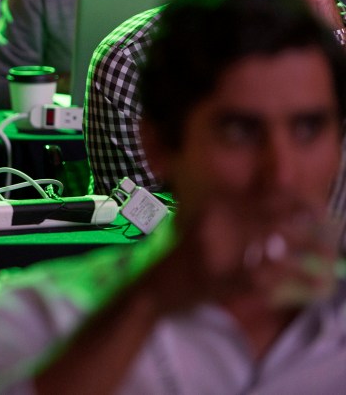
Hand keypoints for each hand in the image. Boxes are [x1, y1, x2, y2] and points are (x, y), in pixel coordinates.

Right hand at [153, 196, 339, 312]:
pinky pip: (275, 275)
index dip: (296, 200)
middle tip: (332, 228)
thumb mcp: (205, 226)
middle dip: (309, 222)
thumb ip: (235, 215)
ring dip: (310, 250)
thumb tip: (280, 211)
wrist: (156, 288)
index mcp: (215, 206)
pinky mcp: (231, 277)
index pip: (263, 197)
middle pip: (276, 217)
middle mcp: (220, 222)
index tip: (316, 207)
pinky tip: (318, 282)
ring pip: (280, 245)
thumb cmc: (184, 259)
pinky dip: (300, 279)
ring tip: (331, 255)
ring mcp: (225, 250)